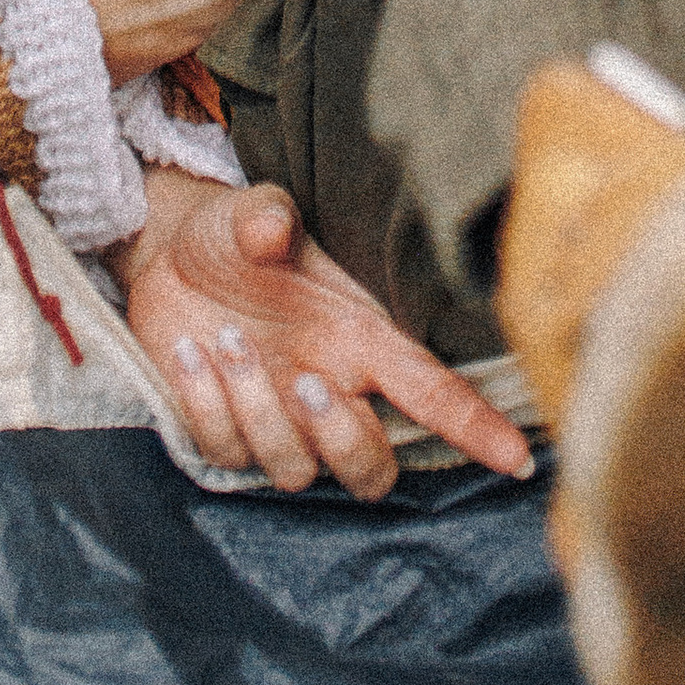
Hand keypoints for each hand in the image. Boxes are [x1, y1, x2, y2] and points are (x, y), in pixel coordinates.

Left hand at [119, 168, 534, 498]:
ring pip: (294, 470)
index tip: (518, 459)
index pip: (431, 392)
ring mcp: (280, 418)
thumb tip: (272, 229)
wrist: (166, 248)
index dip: (475, 426)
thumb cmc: (231, 232)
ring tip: (223, 340)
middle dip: (345, 440)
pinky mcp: (226, 432)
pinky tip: (189, 353)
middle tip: (303, 382)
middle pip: (370, 466)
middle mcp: (331, 387)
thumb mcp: (250, 213)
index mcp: (361, 339)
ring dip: (258, 410)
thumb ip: (266, 216)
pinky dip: (206, 405)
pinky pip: (224, 452)